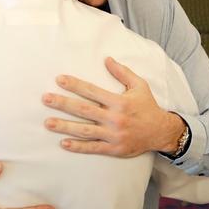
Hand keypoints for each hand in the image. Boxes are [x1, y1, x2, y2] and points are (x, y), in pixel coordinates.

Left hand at [42, 57, 184, 156]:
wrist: (161, 132)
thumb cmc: (148, 106)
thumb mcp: (139, 85)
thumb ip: (122, 72)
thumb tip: (107, 59)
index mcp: (119, 102)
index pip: (92, 91)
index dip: (75, 85)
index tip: (59, 79)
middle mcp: (115, 118)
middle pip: (84, 110)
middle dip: (63, 103)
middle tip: (46, 98)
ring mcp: (113, 135)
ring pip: (85, 130)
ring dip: (65, 126)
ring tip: (48, 122)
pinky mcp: (114, 149)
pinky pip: (93, 148)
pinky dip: (78, 146)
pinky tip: (63, 143)